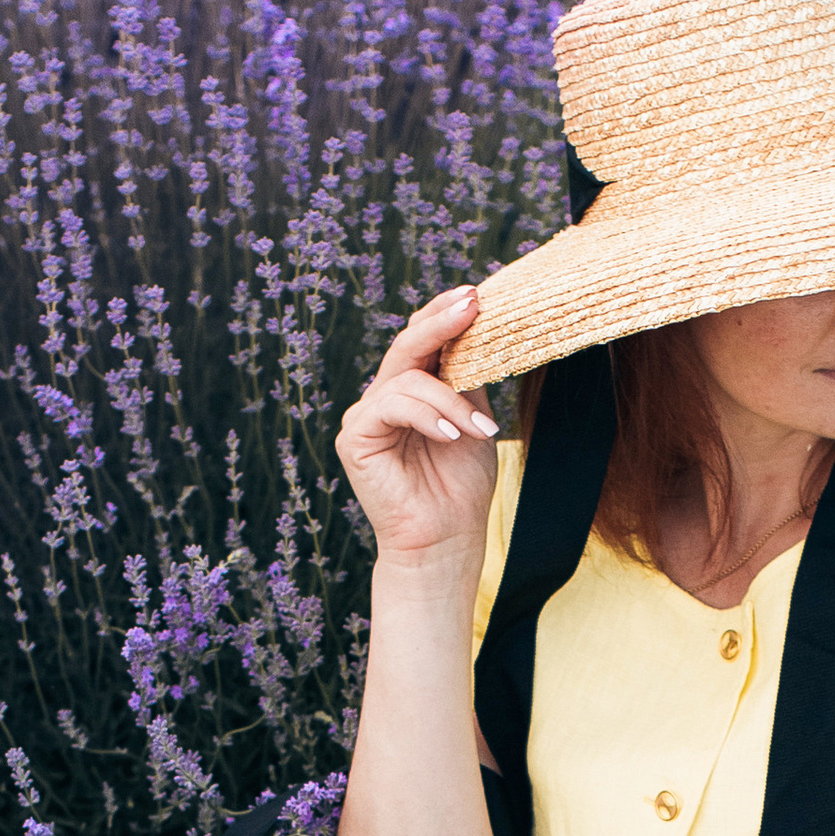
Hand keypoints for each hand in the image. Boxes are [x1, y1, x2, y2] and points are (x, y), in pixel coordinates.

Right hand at [338, 286, 500, 565]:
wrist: (445, 540)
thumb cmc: (461, 487)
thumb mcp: (473, 421)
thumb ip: (467, 379)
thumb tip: (477, 330)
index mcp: (413, 389)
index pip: (425, 341)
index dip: (447, 316)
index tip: (477, 295)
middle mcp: (386, 396)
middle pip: (409, 344)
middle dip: (442, 322)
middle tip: (472, 303)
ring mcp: (366, 414)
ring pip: (408, 379)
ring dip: (451, 400)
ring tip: (480, 430)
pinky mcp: (355, 435)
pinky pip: (392, 405)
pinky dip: (428, 415)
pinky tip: (452, 435)